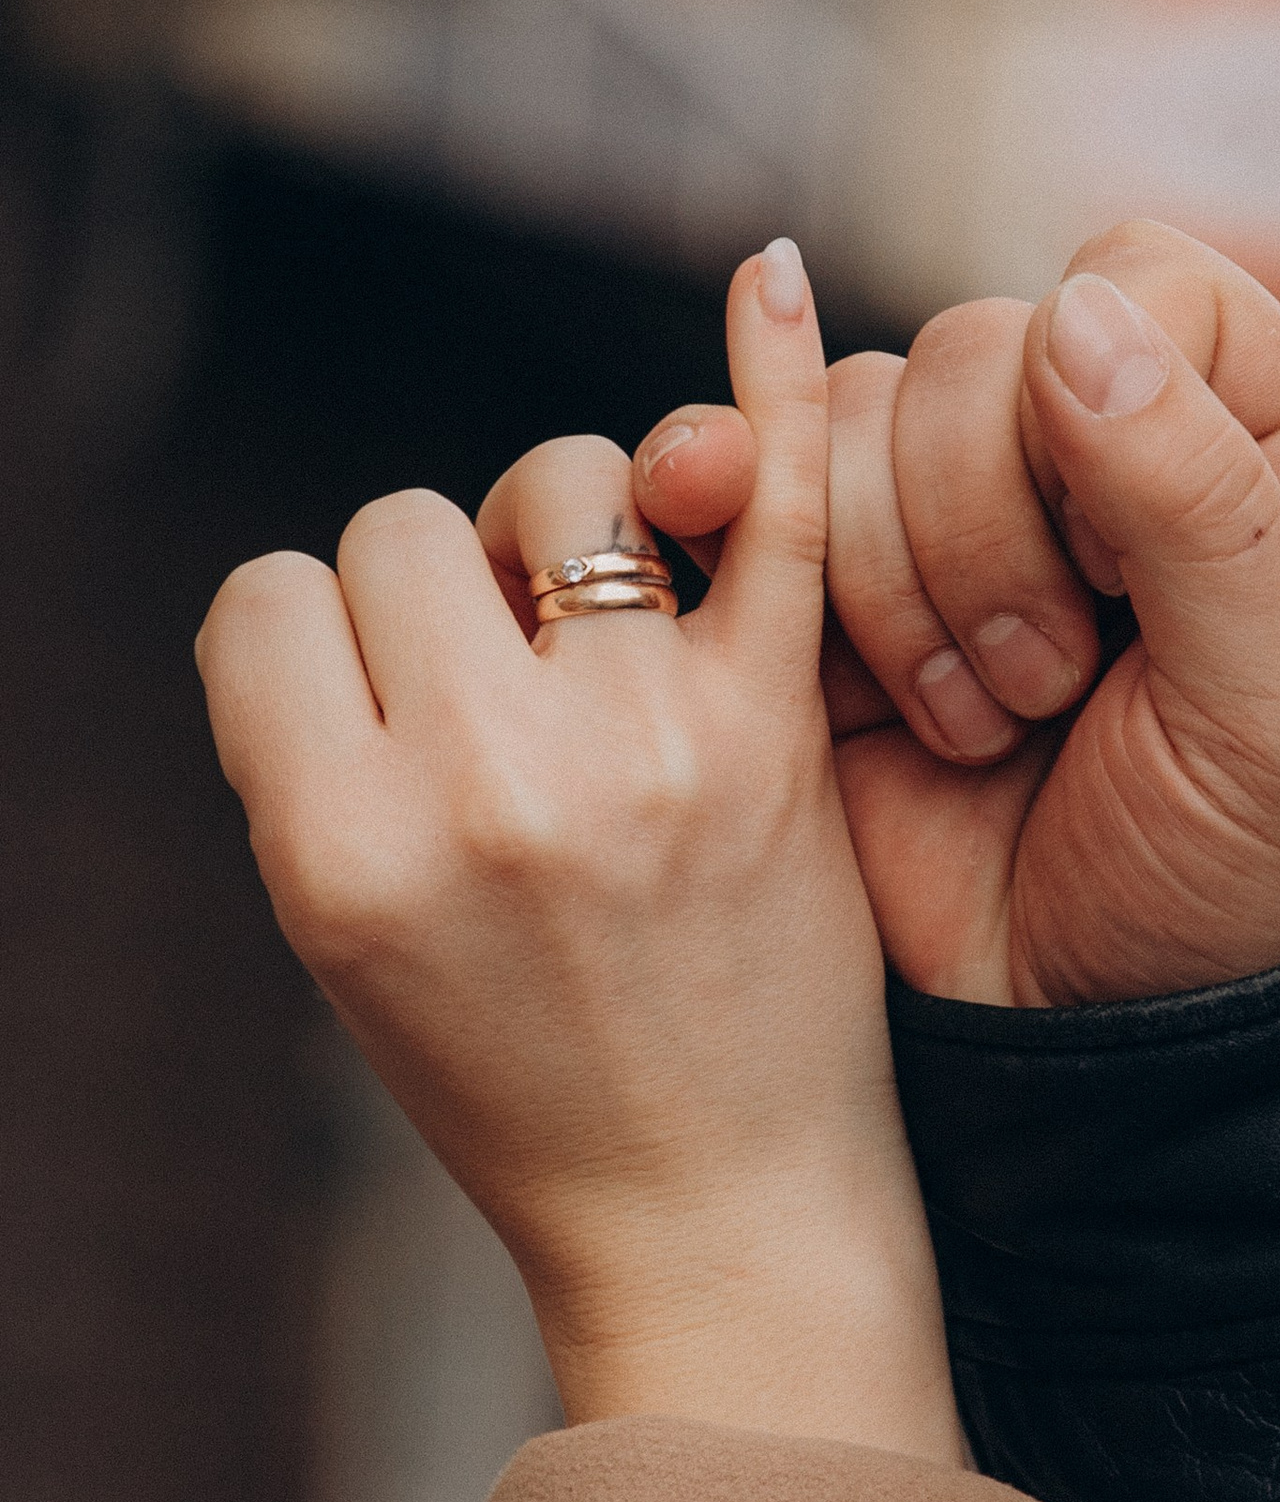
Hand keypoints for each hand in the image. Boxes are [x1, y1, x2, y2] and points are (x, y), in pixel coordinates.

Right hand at [198, 241, 964, 1465]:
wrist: (715, 1219)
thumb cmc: (523, 1085)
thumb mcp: (350, 943)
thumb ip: (319, 757)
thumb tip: (336, 582)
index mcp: (344, 841)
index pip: (277, 595)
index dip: (326, 642)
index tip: (387, 719)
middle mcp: (487, 784)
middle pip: (407, 525)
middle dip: (444, 590)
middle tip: (509, 704)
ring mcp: (646, 754)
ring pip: (562, 484)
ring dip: (566, 533)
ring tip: (602, 644)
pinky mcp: (779, 743)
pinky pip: (775, 519)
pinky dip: (773, 388)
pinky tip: (763, 282)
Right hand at [631, 222, 1279, 1008]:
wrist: (1106, 1060)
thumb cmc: (1236, 900)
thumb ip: (1203, 506)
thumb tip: (1071, 322)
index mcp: (1270, 459)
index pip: (1143, 287)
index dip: (1090, 400)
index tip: (1114, 575)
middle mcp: (1116, 464)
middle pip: (973, 350)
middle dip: (984, 530)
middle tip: (1048, 695)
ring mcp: (970, 529)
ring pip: (851, 416)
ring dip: (897, 584)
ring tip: (979, 728)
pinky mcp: (845, 607)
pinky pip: (762, 497)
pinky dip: (760, 549)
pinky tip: (808, 642)